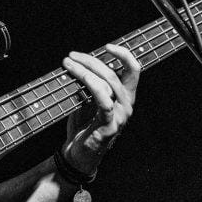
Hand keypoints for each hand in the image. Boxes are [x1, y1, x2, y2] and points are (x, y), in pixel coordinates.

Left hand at [62, 44, 140, 167]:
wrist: (79, 155)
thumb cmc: (84, 125)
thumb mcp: (88, 100)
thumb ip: (89, 83)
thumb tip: (76, 62)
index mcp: (125, 96)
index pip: (133, 70)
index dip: (124, 55)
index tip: (107, 46)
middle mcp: (127, 104)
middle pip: (113, 73)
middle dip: (91, 61)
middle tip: (71, 56)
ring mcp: (120, 115)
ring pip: (107, 84)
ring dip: (85, 71)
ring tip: (68, 65)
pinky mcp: (110, 126)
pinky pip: (104, 102)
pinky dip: (92, 88)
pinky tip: (78, 81)